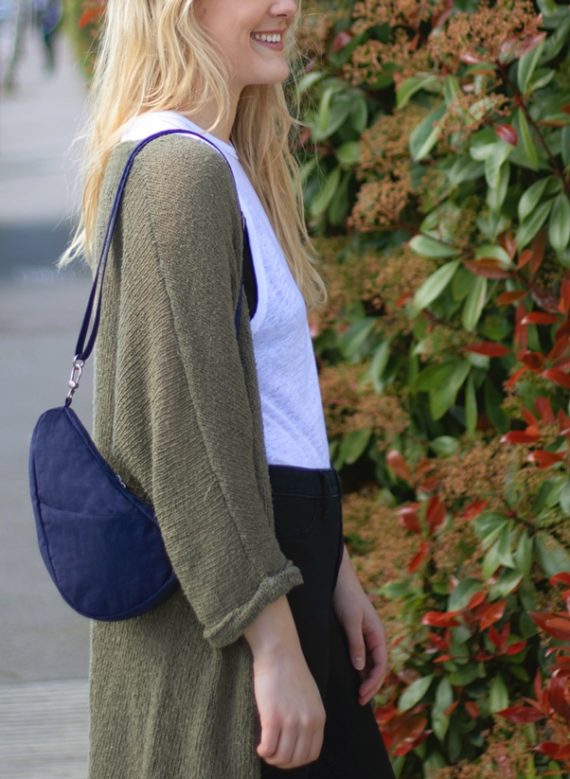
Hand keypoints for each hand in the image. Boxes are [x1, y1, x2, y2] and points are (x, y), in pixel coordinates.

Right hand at [244, 595, 325, 768]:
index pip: (312, 753)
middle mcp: (308, 721)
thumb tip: (299, 740)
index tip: (285, 754)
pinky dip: (263, 751)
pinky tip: (259, 746)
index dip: (297, 759)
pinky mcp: (273, 717)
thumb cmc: (290, 671)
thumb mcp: (310, 696)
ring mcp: (291, 720)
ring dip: (272, 758)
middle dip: (282, 762)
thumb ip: (309, 717)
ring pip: (282, 757)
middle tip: (272, 753)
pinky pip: (269, 748)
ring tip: (265, 749)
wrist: (279, 651)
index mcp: (319, 717)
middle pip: (297, 759)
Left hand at [332, 545, 388, 705]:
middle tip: (359, 702)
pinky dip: (359, 669)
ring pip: (370, 663)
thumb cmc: (346, 597)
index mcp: (378, 634)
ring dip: (365, 679)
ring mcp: (366, 636)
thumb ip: (356, 644)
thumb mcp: (351, 621)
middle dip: (371, 686)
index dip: (373, 683)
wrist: (338, 578)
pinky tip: (351, 678)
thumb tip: (360, 669)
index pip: (381, 665)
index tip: (362, 696)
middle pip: (377, 667)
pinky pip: (361, 656)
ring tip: (356, 695)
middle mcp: (375, 637)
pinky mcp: (356, 634)